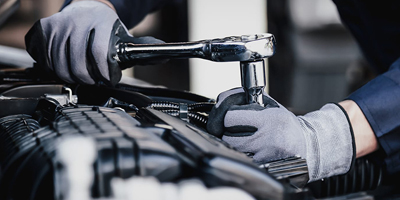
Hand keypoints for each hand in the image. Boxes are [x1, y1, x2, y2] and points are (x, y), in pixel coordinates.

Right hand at [25, 0, 163, 85]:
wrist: (88, 9)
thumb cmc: (107, 29)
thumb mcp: (126, 38)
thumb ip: (144, 50)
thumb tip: (166, 57)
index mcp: (101, 22)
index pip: (100, 53)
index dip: (104, 73)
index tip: (107, 80)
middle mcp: (78, 20)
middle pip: (77, 64)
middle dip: (88, 79)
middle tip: (94, 81)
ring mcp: (58, 24)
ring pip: (59, 65)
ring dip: (71, 76)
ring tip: (82, 75)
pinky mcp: (44, 29)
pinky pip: (44, 59)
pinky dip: (54, 68)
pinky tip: (65, 66)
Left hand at [207, 88, 354, 181]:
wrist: (307, 146)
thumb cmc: (285, 125)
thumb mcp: (270, 106)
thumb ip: (246, 101)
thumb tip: (221, 101)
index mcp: (269, 119)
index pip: (230, 117)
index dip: (225, 115)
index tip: (230, 116)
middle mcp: (268, 138)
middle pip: (227, 136)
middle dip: (227, 131)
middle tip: (235, 128)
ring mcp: (265, 156)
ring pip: (233, 150)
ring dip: (232, 144)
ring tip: (244, 138)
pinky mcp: (264, 168)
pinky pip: (242, 160)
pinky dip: (241, 154)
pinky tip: (251, 149)